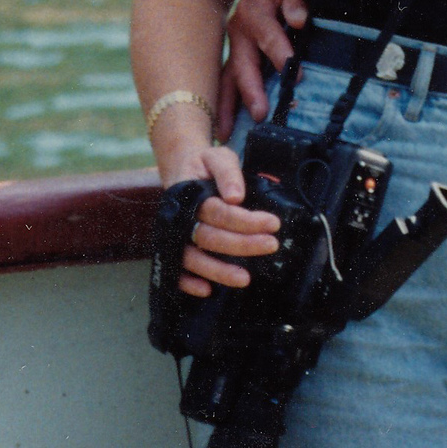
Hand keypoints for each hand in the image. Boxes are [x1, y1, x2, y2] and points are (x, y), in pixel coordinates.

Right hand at [170, 140, 281, 297]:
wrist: (182, 168)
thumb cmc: (205, 165)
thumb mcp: (218, 157)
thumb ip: (228, 173)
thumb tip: (236, 196)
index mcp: (190, 194)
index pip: (218, 212)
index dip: (245, 221)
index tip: (273, 224)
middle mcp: (180, 218)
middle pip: (209, 237)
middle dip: (242, 245)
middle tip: (271, 245)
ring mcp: (174, 236)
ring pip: (192, 258)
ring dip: (218, 271)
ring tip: (245, 279)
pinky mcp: (173, 249)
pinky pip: (176, 271)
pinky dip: (188, 283)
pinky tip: (207, 290)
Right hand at [218, 0, 309, 128]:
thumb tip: (298, 19)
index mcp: (253, 10)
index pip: (267, 35)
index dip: (281, 54)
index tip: (295, 73)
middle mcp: (238, 31)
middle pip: (243, 64)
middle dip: (251, 90)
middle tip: (260, 113)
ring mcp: (234, 47)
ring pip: (228, 79)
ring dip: (227, 106)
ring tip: (226, 132)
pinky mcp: (237, 58)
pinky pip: (229, 83)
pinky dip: (225, 105)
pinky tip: (224, 128)